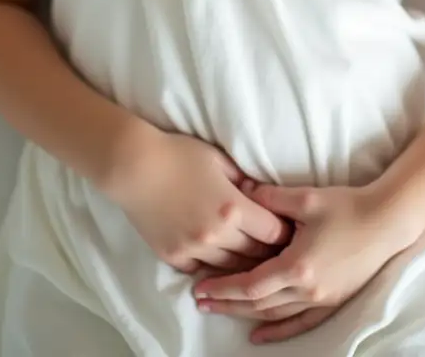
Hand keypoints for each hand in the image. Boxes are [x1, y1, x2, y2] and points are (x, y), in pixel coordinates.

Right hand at [109, 128, 291, 276]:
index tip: (291, 231)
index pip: (274, 232)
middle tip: (279, 252)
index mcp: (233, 208)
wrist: (134, 167)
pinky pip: (202, 271)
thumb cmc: (178, 154)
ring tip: (253, 262)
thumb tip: (261, 195)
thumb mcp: (219, 159)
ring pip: (231, 269)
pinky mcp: (174, 258)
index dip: (285, 232)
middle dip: (269, 253)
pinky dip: (213, 267)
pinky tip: (220, 262)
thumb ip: (243, 181)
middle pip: (256, 256)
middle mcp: (217, 235)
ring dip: (243, 265)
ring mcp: (194, 250)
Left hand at [193, 180, 415, 343]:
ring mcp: (321, 299)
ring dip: (244, 315)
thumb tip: (242, 190)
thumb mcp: (306, 198)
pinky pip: (300, 323)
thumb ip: (270, 197)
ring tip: (219, 312)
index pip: (250, 284)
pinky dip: (278, 331)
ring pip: (274, 314)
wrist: (386, 221)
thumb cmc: (347, 206)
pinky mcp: (333, 301)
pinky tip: (259, 335)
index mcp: (297, 265)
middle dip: (226, 303)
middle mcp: (307, 289)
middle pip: (257, 303)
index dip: (223, 287)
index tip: (199, 287)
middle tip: (200, 301)